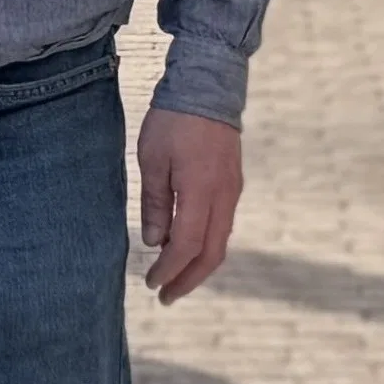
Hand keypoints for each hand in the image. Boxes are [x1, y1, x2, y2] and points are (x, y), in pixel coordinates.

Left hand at [134, 109, 244, 304]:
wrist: (207, 86)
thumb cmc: (174, 120)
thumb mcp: (152, 161)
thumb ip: (155, 204)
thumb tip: (155, 242)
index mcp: (201, 191)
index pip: (186, 246)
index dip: (168, 270)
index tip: (151, 283)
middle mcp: (223, 196)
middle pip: (211, 254)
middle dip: (188, 280)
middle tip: (166, 297)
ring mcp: (232, 191)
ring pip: (220, 242)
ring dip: (198, 265)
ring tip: (175, 278)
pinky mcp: (232, 184)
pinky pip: (222, 225)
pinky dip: (205, 245)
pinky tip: (186, 247)